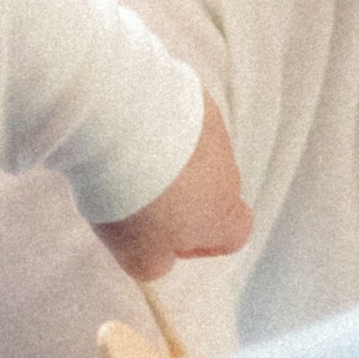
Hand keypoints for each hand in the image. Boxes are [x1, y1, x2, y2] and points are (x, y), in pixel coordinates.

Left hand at [93, 97, 249, 282]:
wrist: (122, 125)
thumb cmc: (135, 200)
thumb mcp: (140, 257)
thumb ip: (157, 264)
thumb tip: (160, 256)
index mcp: (224, 213)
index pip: (236, 232)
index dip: (204, 241)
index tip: (166, 236)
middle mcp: (227, 169)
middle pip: (211, 189)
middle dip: (179, 194)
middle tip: (136, 195)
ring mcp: (211, 127)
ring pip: (193, 152)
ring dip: (167, 158)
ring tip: (125, 158)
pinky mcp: (190, 93)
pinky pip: (178, 117)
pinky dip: (158, 125)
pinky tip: (126, 129)